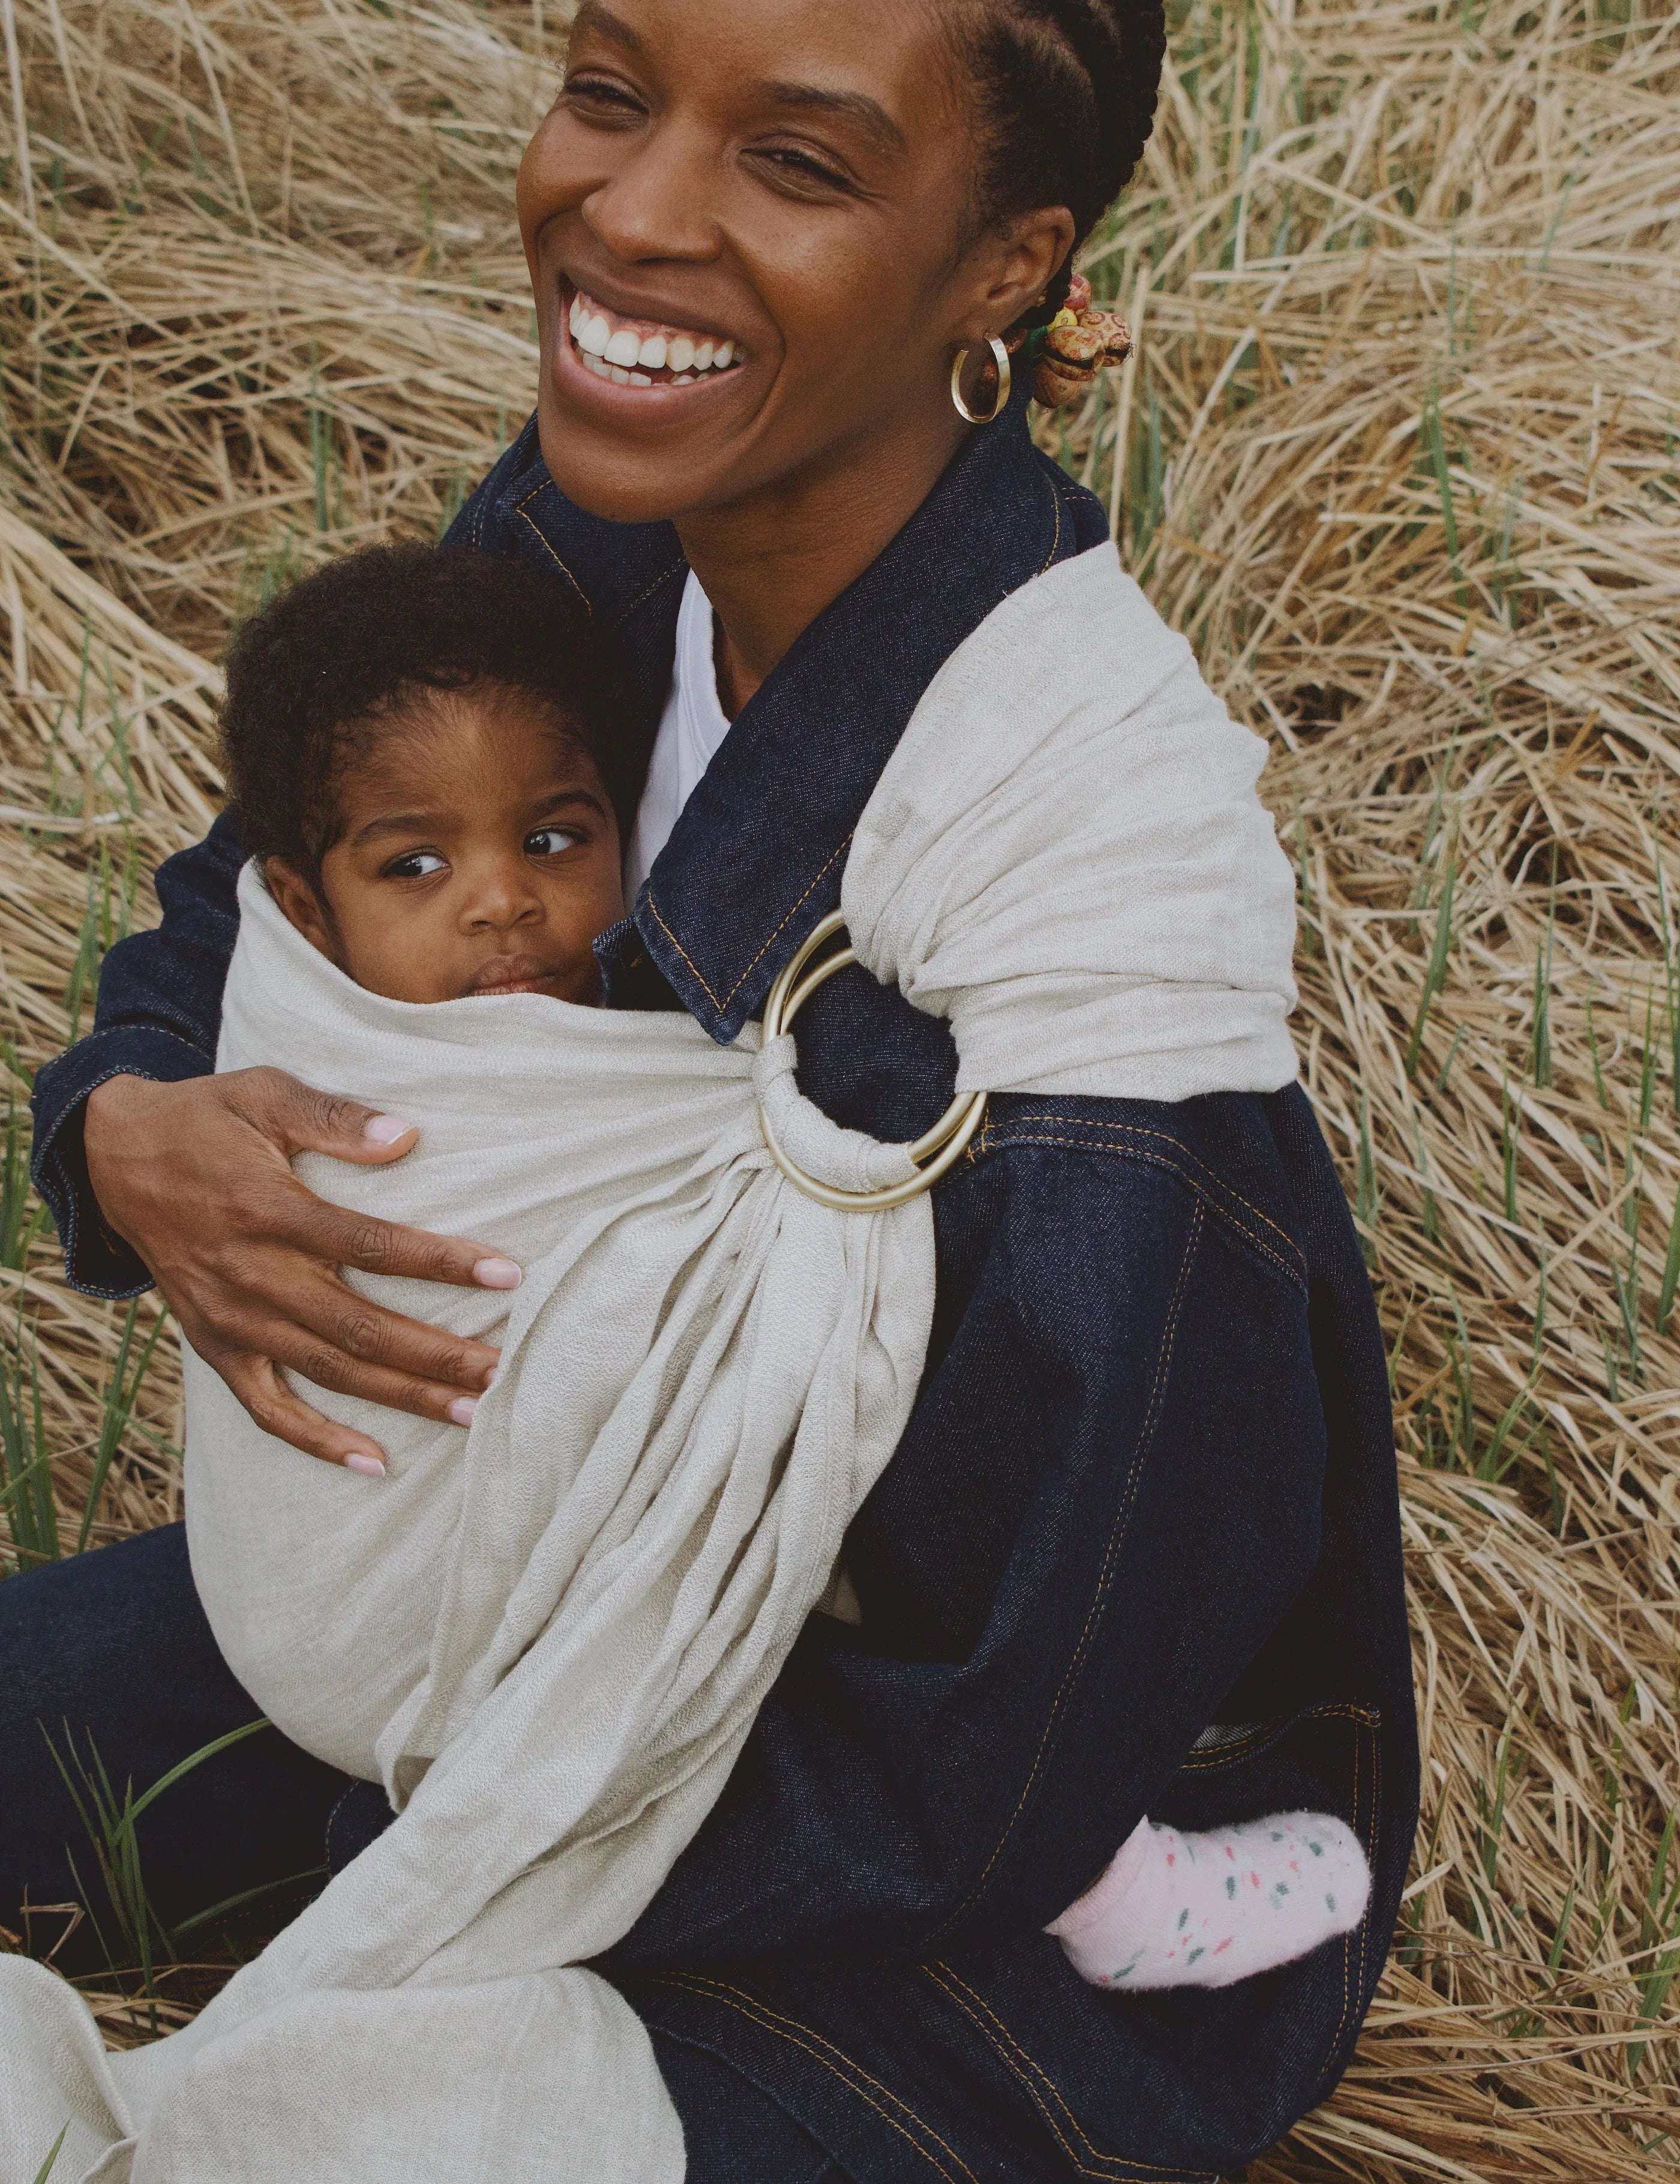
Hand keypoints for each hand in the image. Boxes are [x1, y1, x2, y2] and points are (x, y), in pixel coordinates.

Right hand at [84, 1070, 519, 1472]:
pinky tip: (375, 1463)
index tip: (506, 1275)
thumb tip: (404, 1136)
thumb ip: (333, 1117)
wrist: (114, 1158)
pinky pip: (268, 1409)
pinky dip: (318, 1441)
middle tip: (506, 1371)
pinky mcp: (216, 1346)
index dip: (440, 1263)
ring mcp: (233, 1320)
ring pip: (330, 1372)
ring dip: (402, 1397)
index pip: (369, 1245)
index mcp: (268, 1210)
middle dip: (438, 1354)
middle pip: (359, 1327)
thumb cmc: (205, 1120)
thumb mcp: (263, 1093)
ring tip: (472, 1413)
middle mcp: (251, 1274)